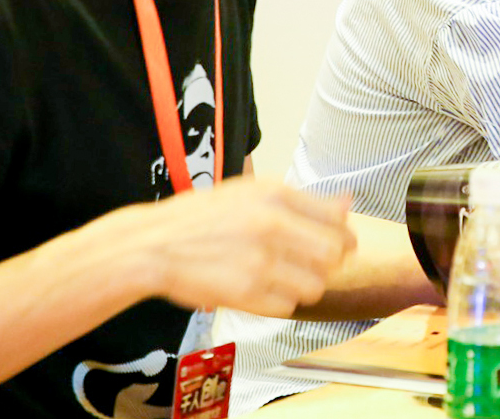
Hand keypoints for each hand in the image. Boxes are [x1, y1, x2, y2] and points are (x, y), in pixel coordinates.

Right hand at [129, 177, 355, 317]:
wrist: (151, 245)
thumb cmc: (202, 218)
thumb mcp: (252, 193)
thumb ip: (304, 201)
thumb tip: (349, 203)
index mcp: (276, 194)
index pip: (337, 221)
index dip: (343, 238)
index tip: (340, 246)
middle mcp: (273, 225)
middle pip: (333, 256)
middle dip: (328, 264)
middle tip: (311, 265)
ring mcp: (260, 261)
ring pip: (315, 285)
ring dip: (304, 286)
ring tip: (283, 279)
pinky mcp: (245, 293)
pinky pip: (287, 306)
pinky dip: (280, 302)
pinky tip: (262, 290)